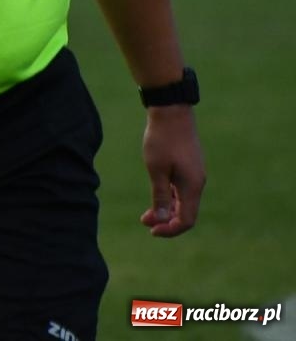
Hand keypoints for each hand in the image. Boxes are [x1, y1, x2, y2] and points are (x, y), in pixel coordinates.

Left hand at [140, 105, 204, 236]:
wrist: (172, 112)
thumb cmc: (162, 140)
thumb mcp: (156, 169)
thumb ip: (160, 195)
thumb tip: (162, 219)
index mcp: (192, 186)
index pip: (187, 220)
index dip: (171, 229)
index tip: (152, 230)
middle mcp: (197, 183)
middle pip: (186, 212)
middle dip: (166, 221)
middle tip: (145, 222)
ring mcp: (195, 174)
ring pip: (183, 201)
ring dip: (167, 209)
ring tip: (147, 214)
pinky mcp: (189, 166)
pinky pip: (182, 189)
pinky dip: (170, 196)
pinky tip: (158, 195)